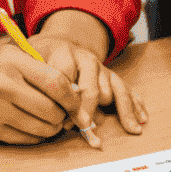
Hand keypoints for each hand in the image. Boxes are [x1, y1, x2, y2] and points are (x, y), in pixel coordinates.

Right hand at [0, 37, 88, 144]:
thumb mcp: (9, 56)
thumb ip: (40, 68)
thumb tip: (77, 90)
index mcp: (12, 62)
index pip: (56, 82)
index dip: (73, 96)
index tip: (77, 101)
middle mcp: (2, 85)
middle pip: (51, 108)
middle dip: (65, 115)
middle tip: (66, 114)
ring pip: (40, 128)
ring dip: (53, 128)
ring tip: (52, 122)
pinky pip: (25, 139)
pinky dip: (36, 136)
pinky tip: (35, 128)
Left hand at [33, 11, 148, 143]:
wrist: (56, 42)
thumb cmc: (40, 58)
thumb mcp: (30, 62)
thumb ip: (37, 81)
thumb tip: (52, 109)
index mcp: (63, 53)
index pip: (65, 76)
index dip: (65, 101)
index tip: (63, 120)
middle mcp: (86, 60)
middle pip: (92, 85)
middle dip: (89, 108)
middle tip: (87, 126)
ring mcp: (101, 69)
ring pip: (114, 88)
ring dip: (122, 109)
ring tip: (130, 128)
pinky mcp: (110, 77)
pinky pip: (126, 90)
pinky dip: (135, 105)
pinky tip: (140, 119)